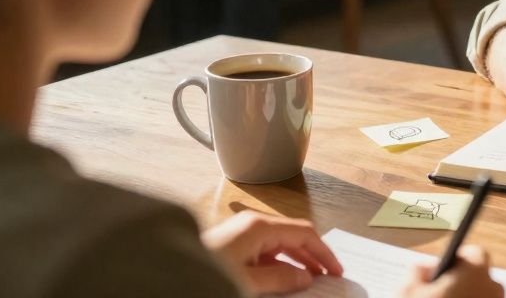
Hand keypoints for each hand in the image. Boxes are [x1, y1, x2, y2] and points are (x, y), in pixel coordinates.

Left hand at [200, 211, 342, 294]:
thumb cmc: (207, 275)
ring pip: (280, 244)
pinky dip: (279, 264)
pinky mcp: (233, 244)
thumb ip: (281, 278)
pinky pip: (265, 251)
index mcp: (259, 226)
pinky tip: (284, 278)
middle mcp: (252, 224)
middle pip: (293, 236)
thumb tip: (305, 276)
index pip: (304, 233)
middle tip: (328, 276)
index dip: (324, 251)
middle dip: (312, 256)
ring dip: (296, 261)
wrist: (170, 277)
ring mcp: (242, 233)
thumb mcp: (250, 282)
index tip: (336, 270)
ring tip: (309, 280)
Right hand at [397, 246, 503, 297]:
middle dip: (463, 280)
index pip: (476, 253)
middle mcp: (493, 289)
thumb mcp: (408, 291)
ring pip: (483, 294)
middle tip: (441, 290)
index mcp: (475, 273)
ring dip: (469, 295)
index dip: (460, 257)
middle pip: (481, 275)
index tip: (448, 266)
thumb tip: (424, 268)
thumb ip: (416, 271)